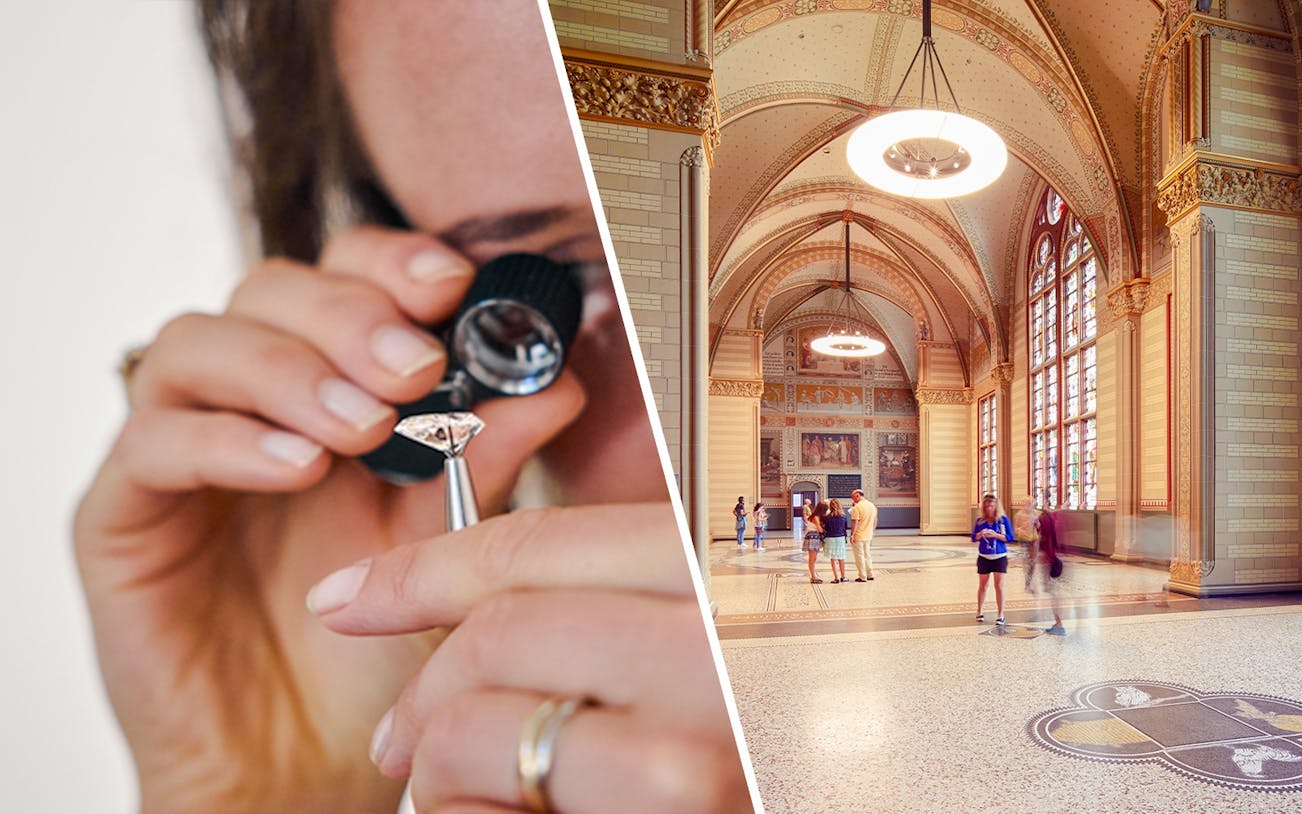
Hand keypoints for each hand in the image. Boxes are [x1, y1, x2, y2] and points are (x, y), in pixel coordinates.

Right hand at [74, 227, 587, 813]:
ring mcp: (184, 450)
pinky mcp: (125, 513)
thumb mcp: (447, 542)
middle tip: (416, 367)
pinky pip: (153, 442)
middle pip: (269, 291)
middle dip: (348, 316)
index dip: (390, 263)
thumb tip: (559, 383)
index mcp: (333, 387)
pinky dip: (227, 439)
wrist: (307, 762)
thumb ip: (490, 459)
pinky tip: (296, 468)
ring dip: (290, 372)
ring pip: (201, 346)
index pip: (343, 277)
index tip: (452, 283)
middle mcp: (254, 403)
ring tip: (363, 428)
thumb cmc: (376, 648)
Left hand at [310, 504, 749, 813]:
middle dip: (424, 690)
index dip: (422, 566)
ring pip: (480, 728)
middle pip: (500, 630)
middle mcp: (716, 651)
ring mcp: (691, 748)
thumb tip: (465, 604)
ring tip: (462, 794)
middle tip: (400, 735)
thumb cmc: (747, 741)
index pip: (538, 545)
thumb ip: (617, 610)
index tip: (355, 594)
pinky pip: (501, 809)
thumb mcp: (704, 644)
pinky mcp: (666, 810)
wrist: (837, 801)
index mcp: (721, 576)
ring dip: (442, 769)